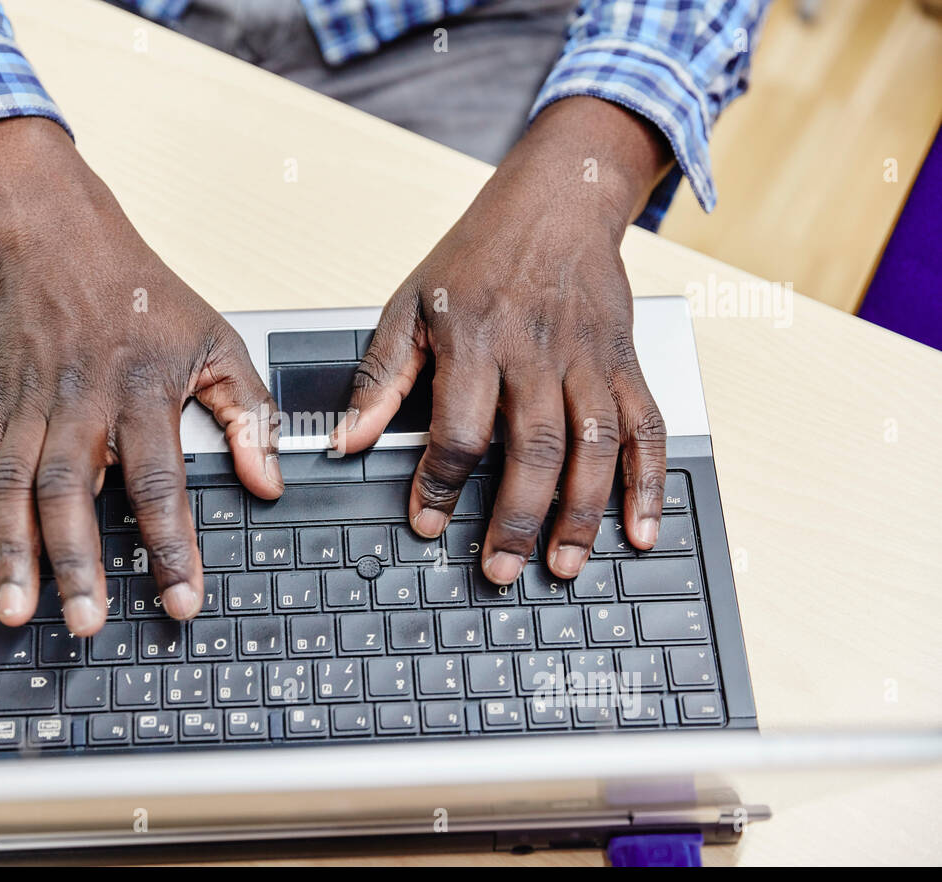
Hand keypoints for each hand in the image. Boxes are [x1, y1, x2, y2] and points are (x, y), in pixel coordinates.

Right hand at [0, 118, 281, 634]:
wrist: (65, 241)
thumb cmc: (145, 297)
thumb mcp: (218, 343)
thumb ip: (250, 415)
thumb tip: (270, 481)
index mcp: (140, 392)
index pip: (159, 483)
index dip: (172, 546)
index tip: (181, 598)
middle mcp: (79, 402)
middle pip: (73, 491)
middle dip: (77, 562)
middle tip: (86, 621)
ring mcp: (28, 404)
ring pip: (15, 485)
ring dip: (11, 550)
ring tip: (17, 608)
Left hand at [332, 98, 673, 583]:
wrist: (557, 201)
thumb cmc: (477, 257)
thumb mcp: (410, 305)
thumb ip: (380, 376)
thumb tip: (346, 440)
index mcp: (475, 339)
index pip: (458, 427)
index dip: (439, 483)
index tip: (427, 524)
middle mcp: (536, 351)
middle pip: (532, 447)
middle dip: (516, 518)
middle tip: (500, 569)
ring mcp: (588, 359)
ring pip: (594, 446)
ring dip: (582, 513)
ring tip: (564, 564)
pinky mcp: (624, 362)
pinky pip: (646, 427)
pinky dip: (648, 482)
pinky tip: (640, 528)